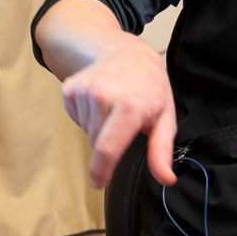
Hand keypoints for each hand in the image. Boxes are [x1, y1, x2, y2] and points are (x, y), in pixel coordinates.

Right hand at [58, 33, 177, 188]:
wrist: (128, 52)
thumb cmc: (150, 88)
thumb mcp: (165, 117)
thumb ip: (161, 151)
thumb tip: (166, 178)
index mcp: (130, 106)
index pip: (108, 148)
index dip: (101, 170)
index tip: (98, 183)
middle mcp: (104, 96)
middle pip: (97, 143)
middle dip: (109, 142)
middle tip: (124, 122)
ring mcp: (84, 90)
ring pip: (87, 131)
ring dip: (99, 128)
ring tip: (113, 108)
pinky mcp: (70, 88)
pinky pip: (76, 118)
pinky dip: (87, 116)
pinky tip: (100, 102)